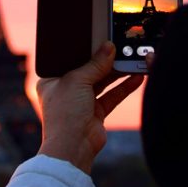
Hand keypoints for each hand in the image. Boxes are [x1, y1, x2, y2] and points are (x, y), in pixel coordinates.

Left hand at [37, 42, 144, 173]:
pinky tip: (135, 78)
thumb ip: (95, 64)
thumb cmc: (64, 113)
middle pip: (88, 70)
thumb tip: (109, 47)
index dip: (84, 50)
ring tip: (132, 60)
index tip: (99, 38)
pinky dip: (124, 87)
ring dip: (117, 72)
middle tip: (120, 47)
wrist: (73, 148)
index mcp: (52, 80)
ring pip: (102, 82)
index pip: (69, 59)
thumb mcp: (77, 81)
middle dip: (104, 60)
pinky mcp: (96, 112)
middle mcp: (66, 90)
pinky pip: (112, 95)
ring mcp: (81, 102)